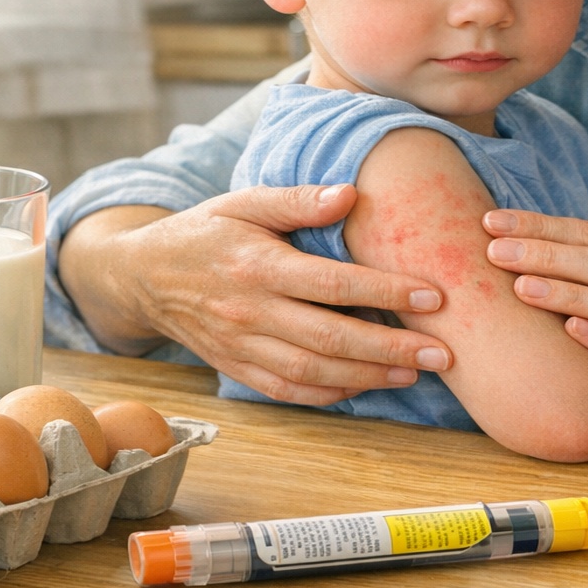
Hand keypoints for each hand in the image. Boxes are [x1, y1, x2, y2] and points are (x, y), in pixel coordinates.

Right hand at [58, 184, 451, 405]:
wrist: (144, 276)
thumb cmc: (206, 231)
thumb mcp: (244, 201)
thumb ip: (298, 199)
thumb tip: (350, 195)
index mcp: (257, 264)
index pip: (332, 283)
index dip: (386, 291)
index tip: (434, 296)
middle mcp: (249, 311)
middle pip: (330, 337)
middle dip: (391, 348)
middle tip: (442, 353)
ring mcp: (241, 345)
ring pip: (313, 371)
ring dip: (368, 376)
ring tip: (415, 373)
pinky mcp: (237, 368)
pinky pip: (288, 390)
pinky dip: (330, 392)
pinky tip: (365, 385)